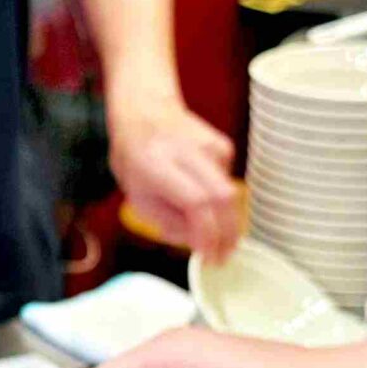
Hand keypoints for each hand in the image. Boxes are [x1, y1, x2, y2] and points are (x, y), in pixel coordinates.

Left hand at [110, 102, 241, 262]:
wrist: (145, 111)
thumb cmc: (135, 159)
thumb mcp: (138, 198)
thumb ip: (169, 224)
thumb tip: (201, 244)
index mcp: (157, 164)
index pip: (196, 202)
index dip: (207, 233)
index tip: (210, 256)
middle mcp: (188, 151)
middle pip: (224, 197)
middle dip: (228, 233)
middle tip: (223, 257)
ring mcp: (210, 145)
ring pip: (231, 194)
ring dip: (226, 221)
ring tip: (213, 236)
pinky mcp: (223, 146)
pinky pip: (229, 183)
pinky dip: (220, 200)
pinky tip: (204, 195)